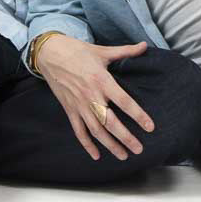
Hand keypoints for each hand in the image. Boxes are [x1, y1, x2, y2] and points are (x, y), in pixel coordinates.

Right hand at [34, 35, 155, 160]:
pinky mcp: (69, 109)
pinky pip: (78, 131)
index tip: (150, 127)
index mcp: (102, 80)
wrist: (50, 54)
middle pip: (110, 122)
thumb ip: (125, 51)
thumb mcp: (103, 50)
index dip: (138, 115)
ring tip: (123, 155)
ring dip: (109, 145)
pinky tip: (96, 156)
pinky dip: (87, 145)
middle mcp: (91, 96)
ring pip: (96, 130)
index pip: (124, 101)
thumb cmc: (78, 51)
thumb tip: (145, 45)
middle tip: (139, 149)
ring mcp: (79, 105)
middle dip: (125, 138)